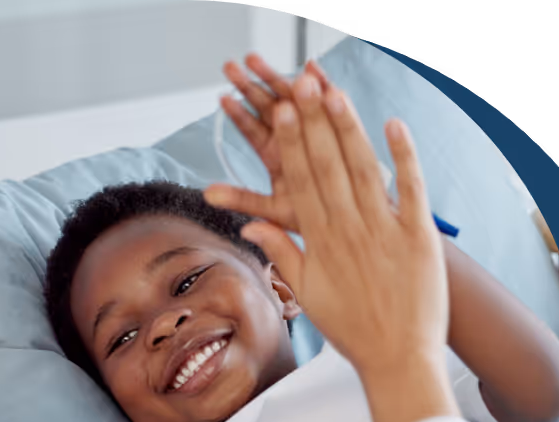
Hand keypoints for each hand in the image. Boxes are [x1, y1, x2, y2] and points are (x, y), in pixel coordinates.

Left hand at [207, 55, 393, 232]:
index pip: (253, 132)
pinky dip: (323, 84)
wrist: (352, 224)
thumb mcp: (275, 212)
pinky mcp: (340, 126)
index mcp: (277, 158)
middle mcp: (293, 140)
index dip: (238, 115)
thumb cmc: (314, 220)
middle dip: (250, 86)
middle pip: (268, 109)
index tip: (222, 98)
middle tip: (232, 67)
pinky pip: (331, 103)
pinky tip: (311, 67)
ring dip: (275, 78)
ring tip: (256, 61)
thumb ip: (243, 200)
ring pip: (294, 100)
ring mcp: (316, 130)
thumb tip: (207, 196)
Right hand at [234, 76, 450, 387]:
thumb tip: (250, 227)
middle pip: (327, 168)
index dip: (292, 144)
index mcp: (321, 244)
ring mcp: (386, 231)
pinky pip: (411, 188)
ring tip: (334, 95)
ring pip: (363, 170)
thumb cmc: (352, 330)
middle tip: (301, 86)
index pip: (300, 184)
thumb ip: (282, 255)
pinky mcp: (418, 236)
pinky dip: (404, 156)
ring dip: (348, 130)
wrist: (398, 358)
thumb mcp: (307, 295)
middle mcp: (350, 231)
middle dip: (314, 124)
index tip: (283, 113)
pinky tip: (394, 125)